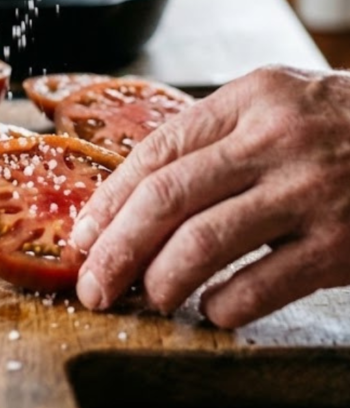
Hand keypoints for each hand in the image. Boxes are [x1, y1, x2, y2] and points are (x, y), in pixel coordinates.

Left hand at [71, 65, 349, 327]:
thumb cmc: (342, 125)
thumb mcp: (279, 102)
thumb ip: (216, 136)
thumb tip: (134, 194)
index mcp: (251, 97)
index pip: (158, 151)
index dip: (109, 200)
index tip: (82, 237)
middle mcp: (275, 138)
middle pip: (167, 197)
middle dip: (116, 248)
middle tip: (92, 285)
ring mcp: (311, 192)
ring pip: (204, 242)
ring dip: (161, 280)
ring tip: (148, 298)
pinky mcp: (341, 244)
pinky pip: (260, 285)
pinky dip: (223, 306)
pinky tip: (214, 310)